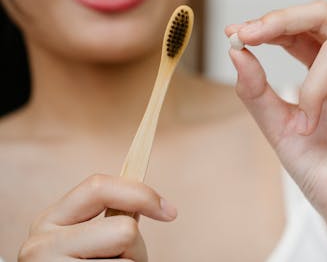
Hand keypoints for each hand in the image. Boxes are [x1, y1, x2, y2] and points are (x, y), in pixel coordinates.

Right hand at [18, 174, 176, 260]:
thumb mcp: (91, 239)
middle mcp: (40, 244)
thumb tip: (157, 204)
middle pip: (125, 230)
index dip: (142, 194)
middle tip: (122, 260)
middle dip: (136, 248)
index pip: (98, 187)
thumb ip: (112, 220)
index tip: (170, 212)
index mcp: (50, 220)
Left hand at [226, 1, 326, 259]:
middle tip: (250, 34)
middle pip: (324, 15)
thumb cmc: (322, 171)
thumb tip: (236, 52)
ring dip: (311, 90)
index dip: (270, 24)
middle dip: (282, 20)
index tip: (236, 32)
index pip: (301, 29)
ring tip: (309, 125)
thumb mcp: (279, 127)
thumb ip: (257, 91)